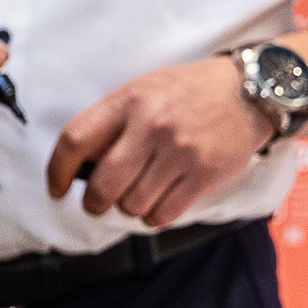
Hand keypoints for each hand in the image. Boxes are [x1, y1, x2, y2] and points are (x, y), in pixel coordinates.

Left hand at [47, 56, 266, 227]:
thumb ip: (112, 123)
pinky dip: (154, 215)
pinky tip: (160, 199)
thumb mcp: (144, 91)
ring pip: (132, 205)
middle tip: (98, 203)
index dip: (57, 171)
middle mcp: (152, 125)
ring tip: (140, 192)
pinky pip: (162, 215)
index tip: (57, 188)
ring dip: (130, 207)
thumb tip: (80, 167)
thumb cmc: (189, 93)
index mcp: (130, 100)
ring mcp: (180, 152)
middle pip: (102, 185)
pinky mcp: (204, 174)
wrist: (249, 91)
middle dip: (94, 203)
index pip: (76, 140)